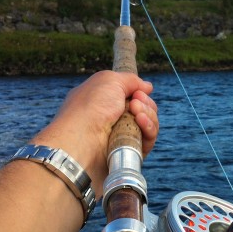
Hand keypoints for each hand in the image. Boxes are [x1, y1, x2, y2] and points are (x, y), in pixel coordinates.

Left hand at [32, 70, 158, 197]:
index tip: (137, 93)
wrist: (82, 138)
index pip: (134, 97)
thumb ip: (131, 80)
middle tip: (135, 103)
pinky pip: (149, 139)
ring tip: (137, 113)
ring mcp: (123, 136)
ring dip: (148, 114)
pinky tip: (141, 122)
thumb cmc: (91, 107)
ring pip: (150, 124)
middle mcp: (115, 119)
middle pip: (145, 110)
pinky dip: (149, 128)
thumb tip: (148, 86)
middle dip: (145, 104)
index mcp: (106, 102)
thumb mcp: (109, 80)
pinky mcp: (131, 151)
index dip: (140, 94)